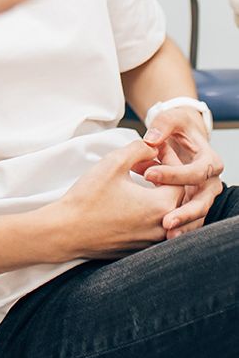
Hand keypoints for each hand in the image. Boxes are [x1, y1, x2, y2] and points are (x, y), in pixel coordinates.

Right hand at [55, 140, 184, 259]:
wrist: (67, 231)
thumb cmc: (89, 197)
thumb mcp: (114, 162)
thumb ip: (139, 149)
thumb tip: (154, 147)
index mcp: (161, 206)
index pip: (180, 178)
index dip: (169, 159)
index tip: (155, 148)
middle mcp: (162, 227)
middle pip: (176, 196)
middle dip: (164, 175)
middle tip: (146, 161)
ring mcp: (151, 242)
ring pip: (166, 212)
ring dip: (157, 193)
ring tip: (139, 178)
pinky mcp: (139, 249)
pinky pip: (154, 226)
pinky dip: (149, 210)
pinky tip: (131, 198)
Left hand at [137, 108, 223, 237]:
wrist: (183, 137)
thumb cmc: (177, 128)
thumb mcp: (171, 119)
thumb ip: (162, 125)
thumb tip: (150, 140)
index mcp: (209, 160)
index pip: (196, 171)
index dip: (173, 174)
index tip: (148, 174)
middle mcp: (210, 181)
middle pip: (203, 201)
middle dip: (185, 212)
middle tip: (166, 221)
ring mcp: (203, 195)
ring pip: (198, 215)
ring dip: (184, 226)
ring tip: (167, 235)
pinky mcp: (193, 203)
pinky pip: (190, 220)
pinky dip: (180, 228)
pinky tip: (164, 238)